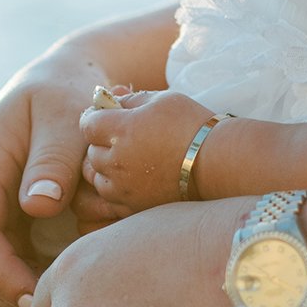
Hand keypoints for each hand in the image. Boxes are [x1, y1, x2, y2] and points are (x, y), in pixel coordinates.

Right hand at [0, 51, 102, 306]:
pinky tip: (71, 279)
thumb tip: (37, 206)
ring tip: (75, 295)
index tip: (41, 297)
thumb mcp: (67, 116)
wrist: (59, 82)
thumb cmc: (66, 95)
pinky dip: (34, 277)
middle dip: (16, 292)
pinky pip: (7, 263)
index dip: (0, 275)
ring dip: (26, 289)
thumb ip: (55, 160)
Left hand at [80, 90, 221, 209]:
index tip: (106, 116)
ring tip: (130, 160)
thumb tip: (111, 99)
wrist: (219, 163)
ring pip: (97, 178)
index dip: (94, 118)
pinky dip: (116, 189)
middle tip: (123, 138)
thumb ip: (130, 99)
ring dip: (106, 168)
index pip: (87, 123)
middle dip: (101, 143)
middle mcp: (116, 161)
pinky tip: (134, 180)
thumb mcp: (162, 99)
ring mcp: (123, 188)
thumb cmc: (193, 125)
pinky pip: (109, 199)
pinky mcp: (133, 207)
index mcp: (120, 130)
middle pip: (90, 152)